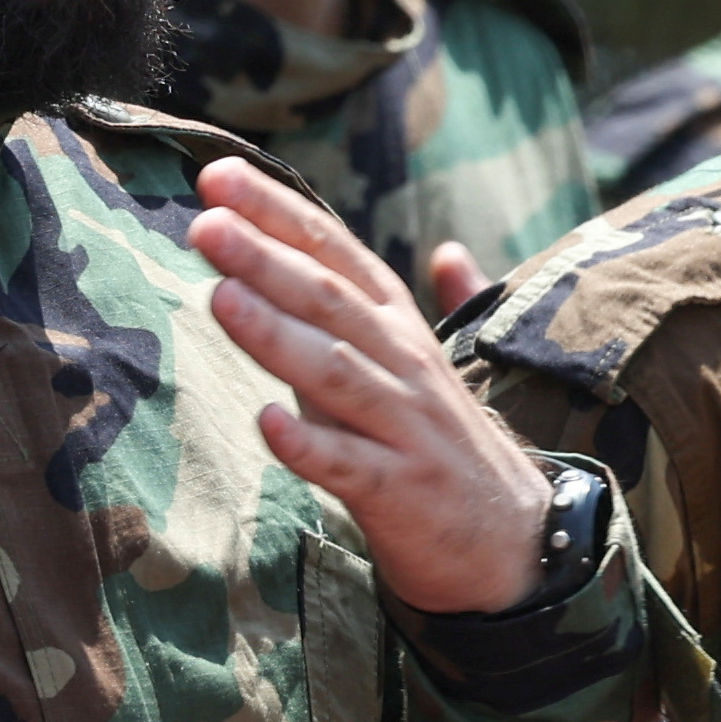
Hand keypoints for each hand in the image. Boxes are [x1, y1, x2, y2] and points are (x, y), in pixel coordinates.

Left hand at [187, 159, 549, 613]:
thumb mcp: (442, 367)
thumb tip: (450, 251)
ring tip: (221, 296)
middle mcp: (405, 367)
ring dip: (277, 334)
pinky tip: (267, 421)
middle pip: (330, 301)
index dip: (280, 212)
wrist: (512, 545)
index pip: (336, 254)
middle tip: (207, 224)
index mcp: (402, 330)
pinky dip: (309, 443)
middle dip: (266, 259)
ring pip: (336, 372)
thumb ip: (439, 305)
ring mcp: (405, 429)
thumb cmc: (451, 450)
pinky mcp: (400, 492)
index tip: (219, 176)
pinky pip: (349, 465)